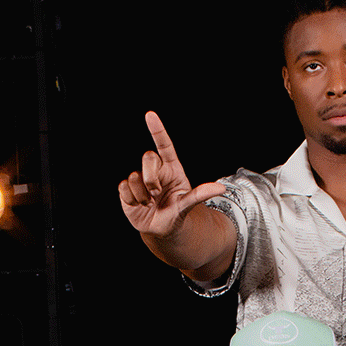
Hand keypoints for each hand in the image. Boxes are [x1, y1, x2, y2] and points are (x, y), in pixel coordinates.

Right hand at [119, 111, 225, 239]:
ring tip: (149, 203)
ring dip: (143, 195)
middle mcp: (155, 170)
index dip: (157, 130)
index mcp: (170, 168)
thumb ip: (200, 194)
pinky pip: (124, 188)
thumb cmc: (176, 213)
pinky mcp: (126, 190)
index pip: (164, 145)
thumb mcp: (188, 204)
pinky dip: (132, 200)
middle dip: (151, 177)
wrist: (162, 230)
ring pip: (134, 176)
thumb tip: (221, 187)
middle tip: (156, 193)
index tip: (150, 115)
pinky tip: (138, 205)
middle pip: (148, 157)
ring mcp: (140, 179)